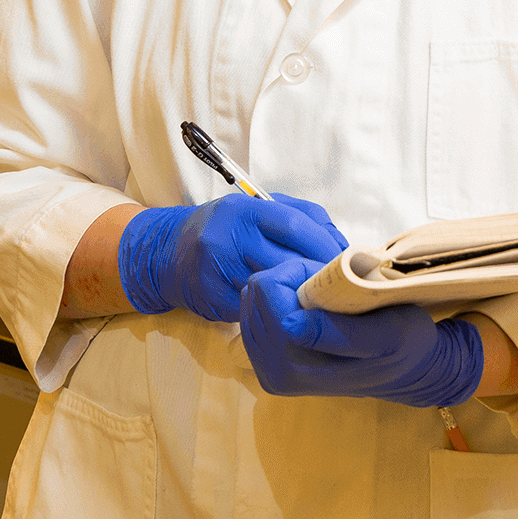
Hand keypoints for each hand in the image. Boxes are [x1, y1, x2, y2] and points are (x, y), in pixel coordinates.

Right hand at [119, 194, 345, 322]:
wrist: (171, 253)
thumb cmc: (228, 228)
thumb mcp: (258, 209)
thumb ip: (301, 217)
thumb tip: (341, 243)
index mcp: (244, 210)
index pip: (293, 225)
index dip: (324, 243)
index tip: (346, 258)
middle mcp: (227, 238)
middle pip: (286, 259)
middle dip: (317, 273)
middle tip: (342, 284)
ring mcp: (217, 272)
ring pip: (273, 287)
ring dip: (300, 294)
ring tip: (321, 298)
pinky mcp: (212, 301)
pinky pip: (256, 307)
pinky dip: (276, 308)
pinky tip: (289, 309)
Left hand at [240, 258, 483, 407]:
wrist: (406, 371)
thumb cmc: (402, 344)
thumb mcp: (385, 335)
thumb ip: (339, 332)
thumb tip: (288, 325)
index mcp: (299, 365)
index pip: (268, 292)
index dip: (297, 271)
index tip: (328, 276)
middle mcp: (275, 374)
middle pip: (255, 296)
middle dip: (289, 280)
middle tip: (326, 288)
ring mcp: (268, 373)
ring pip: (251, 303)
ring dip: (284, 291)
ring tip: (319, 300)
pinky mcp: (267, 369)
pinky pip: (253, 317)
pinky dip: (277, 303)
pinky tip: (306, 309)